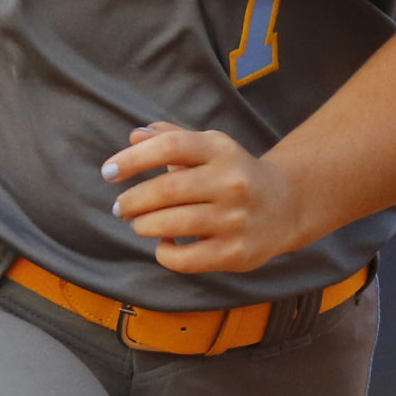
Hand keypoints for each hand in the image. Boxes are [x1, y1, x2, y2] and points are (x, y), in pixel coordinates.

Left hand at [101, 121, 301, 273]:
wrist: (286, 205)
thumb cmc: (233, 172)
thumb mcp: (208, 147)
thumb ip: (171, 138)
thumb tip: (134, 136)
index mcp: (220, 149)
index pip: (170, 146)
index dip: (133, 159)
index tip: (109, 172)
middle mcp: (231, 182)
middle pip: (167, 189)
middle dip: (132, 200)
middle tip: (119, 207)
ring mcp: (236, 219)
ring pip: (173, 224)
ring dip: (144, 225)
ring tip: (138, 223)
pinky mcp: (237, 253)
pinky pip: (187, 259)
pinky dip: (165, 253)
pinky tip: (163, 244)